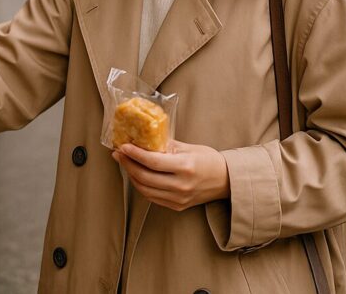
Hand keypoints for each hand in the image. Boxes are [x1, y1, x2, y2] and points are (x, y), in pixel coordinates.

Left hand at [112, 140, 229, 210]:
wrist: (226, 181)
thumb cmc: (209, 160)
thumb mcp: (189, 147)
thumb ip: (167, 145)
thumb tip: (144, 139)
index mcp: (185, 167)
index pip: (153, 162)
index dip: (135, 154)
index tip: (123, 146)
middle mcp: (181, 186)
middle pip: (145, 177)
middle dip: (128, 164)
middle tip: (119, 154)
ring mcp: (179, 198)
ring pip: (145, 190)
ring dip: (132, 176)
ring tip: (125, 163)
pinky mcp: (177, 206)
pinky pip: (152, 197)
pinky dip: (141, 186)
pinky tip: (137, 175)